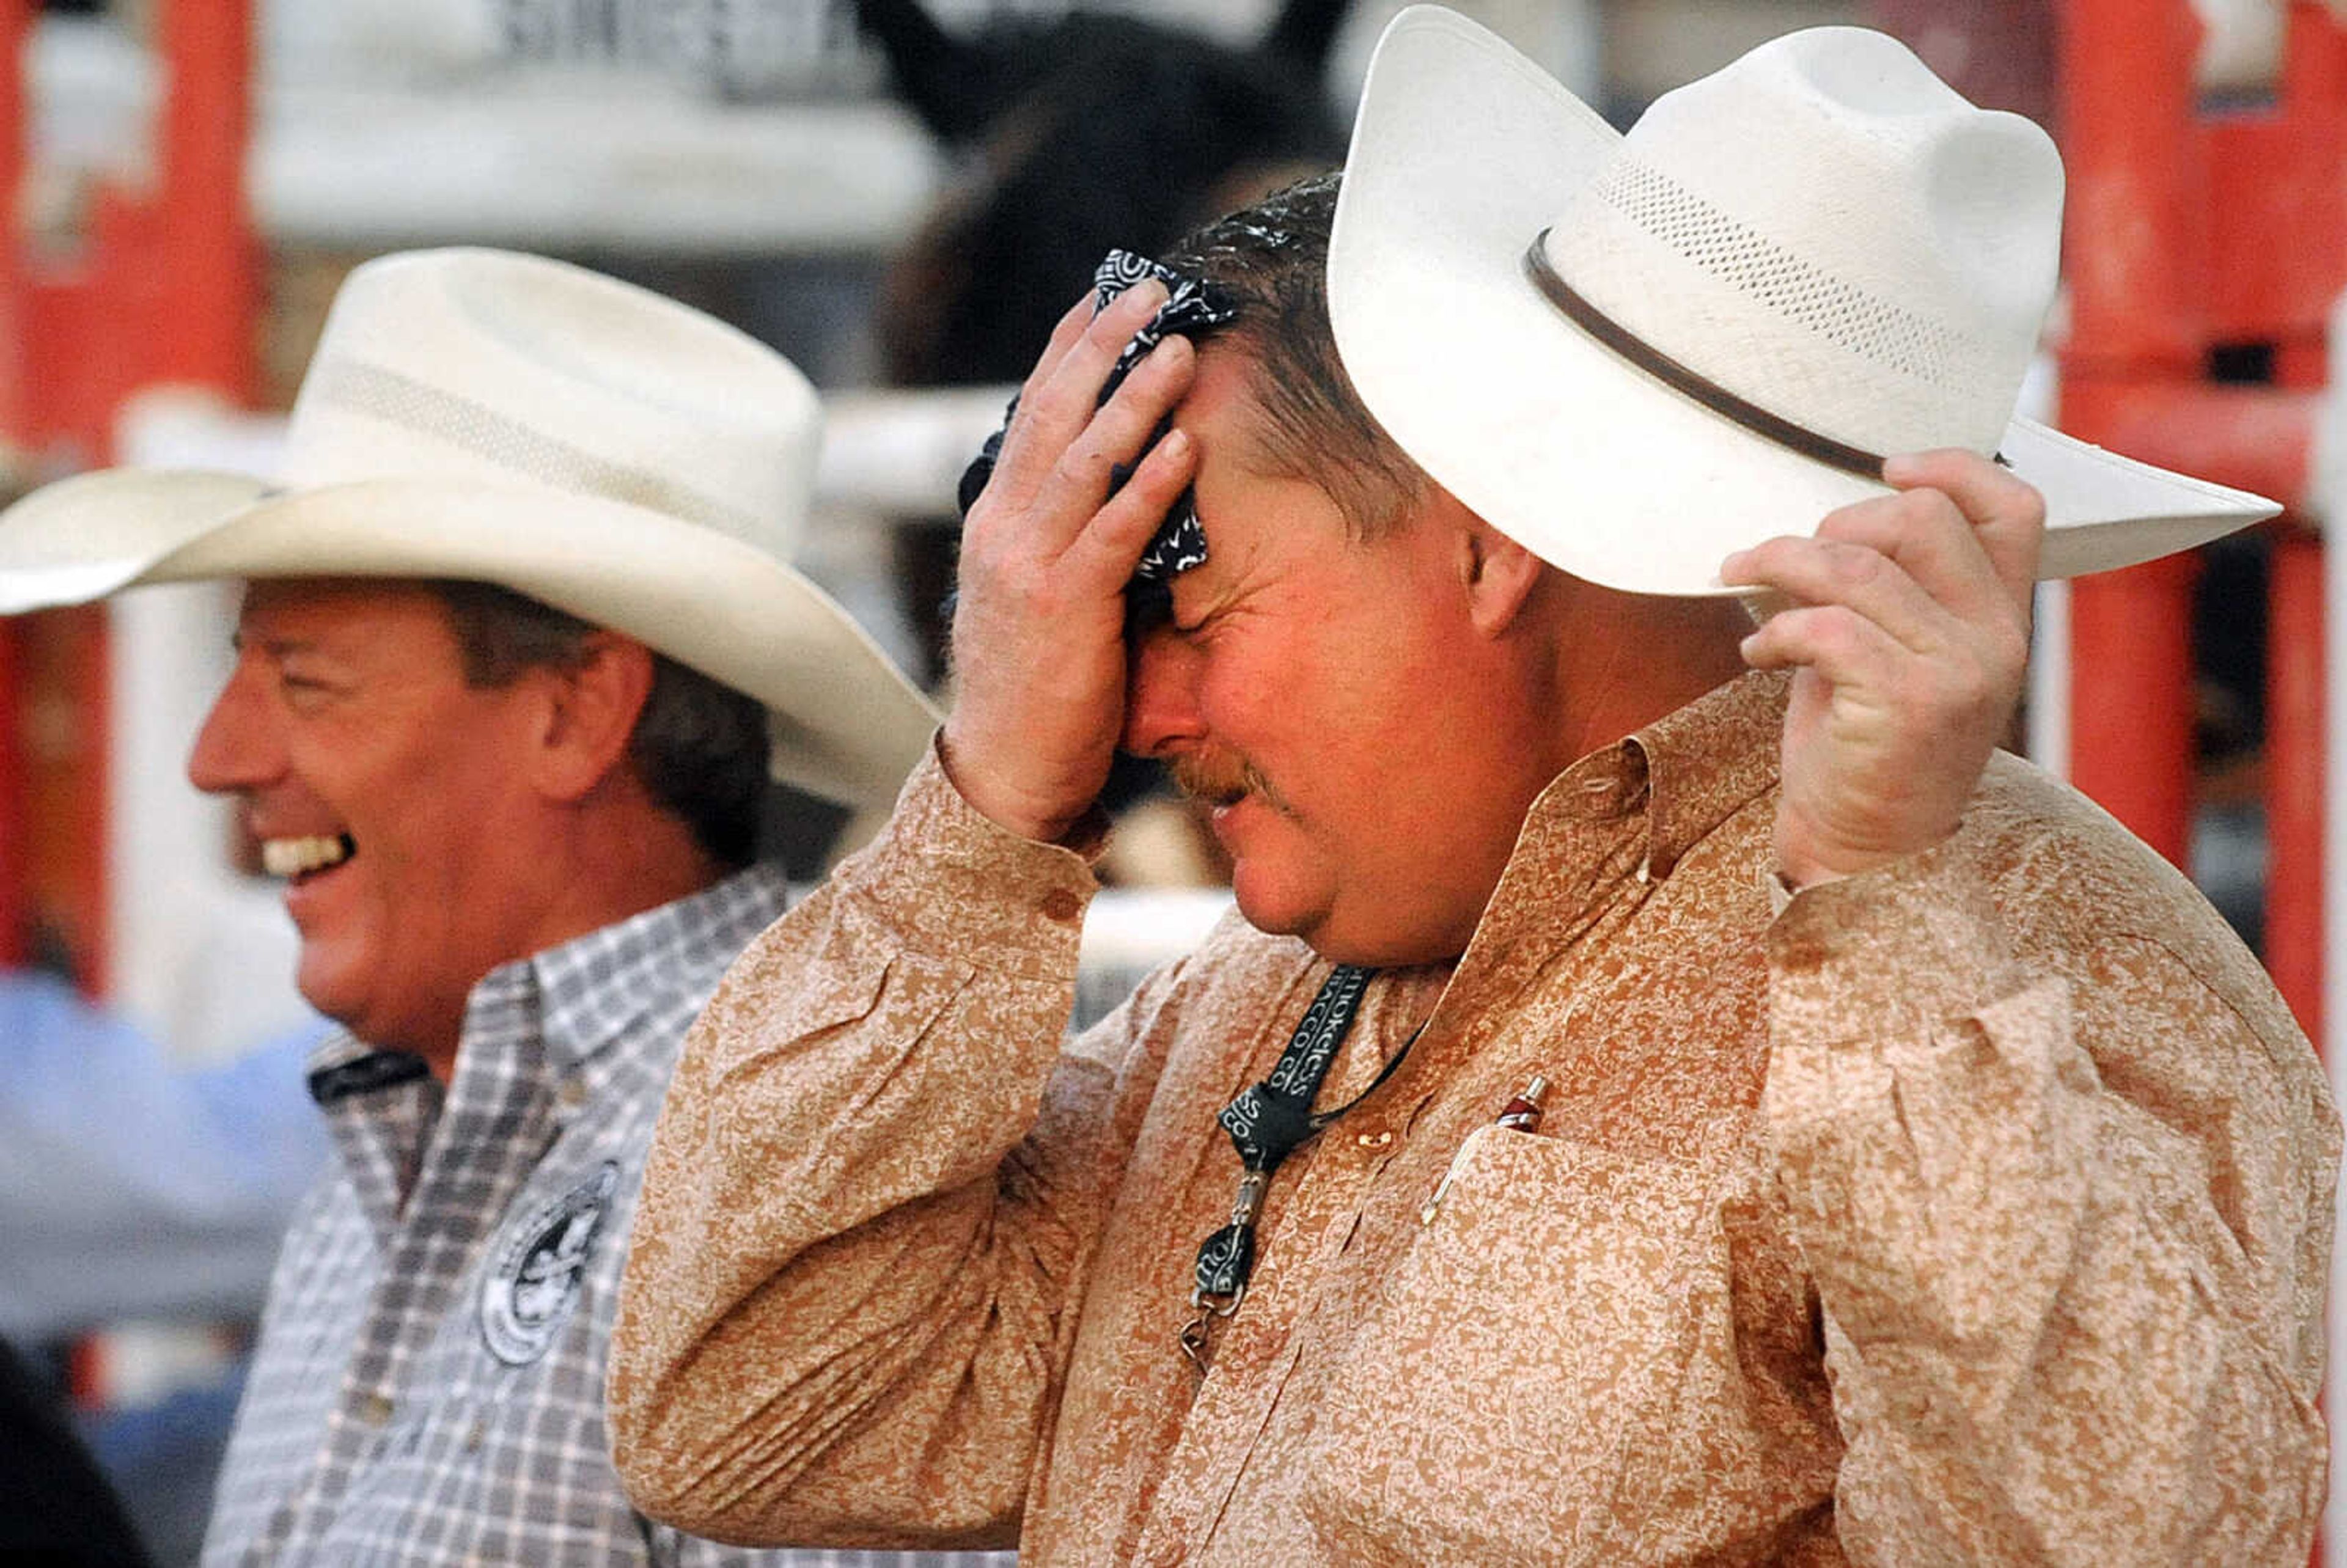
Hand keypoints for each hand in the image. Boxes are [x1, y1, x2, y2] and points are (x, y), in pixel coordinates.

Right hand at [939, 282, 1199, 841]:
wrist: (1005, 771)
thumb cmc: (1037, 684)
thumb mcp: (1040, 589)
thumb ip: (1066, 532)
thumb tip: (1121, 481)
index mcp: (996, 517)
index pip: (1033, 409)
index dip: (1070, 345)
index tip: (1108, 293)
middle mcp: (1003, 526)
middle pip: (1054, 412)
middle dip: (1104, 344)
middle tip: (1152, 290)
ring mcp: (1029, 563)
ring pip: (1082, 459)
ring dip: (1134, 398)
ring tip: (1177, 349)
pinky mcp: (1065, 606)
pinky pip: (1112, 532)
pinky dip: (1148, 485)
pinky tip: (1183, 446)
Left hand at [1722, 450, 2043, 888]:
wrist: (1865, 853)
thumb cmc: (1867, 751)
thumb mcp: (1893, 657)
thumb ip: (1888, 593)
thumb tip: (1821, 527)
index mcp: (2004, 619)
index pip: (2014, 508)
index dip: (1953, 468)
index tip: (1885, 467)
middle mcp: (1998, 639)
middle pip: (1920, 518)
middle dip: (1833, 524)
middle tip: (1782, 560)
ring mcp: (1961, 671)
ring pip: (1858, 566)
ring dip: (1780, 563)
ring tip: (1744, 583)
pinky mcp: (1910, 703)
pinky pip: (1827, 625)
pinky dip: (1775, 629)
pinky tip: (1756, 652)